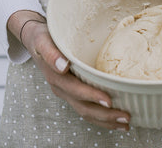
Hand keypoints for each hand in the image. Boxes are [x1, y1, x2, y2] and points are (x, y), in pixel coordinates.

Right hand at [7, 10, 130, 130]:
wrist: (35, 40)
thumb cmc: (43, 38)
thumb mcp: (43, 41)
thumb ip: (51, 54)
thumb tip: (63, 66)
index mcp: (56, 77)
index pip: (76, 90)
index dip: (92, 96)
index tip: (109, 101)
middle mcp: (61, 88)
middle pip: (83, 107)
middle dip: (105, 115)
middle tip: (126, 117)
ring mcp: (67, 92)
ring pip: (86, 112)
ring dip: (106, 120)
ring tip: (125, 123)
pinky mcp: (72, 92)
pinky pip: (86, 108)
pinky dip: (101, 116)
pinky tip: (114, 119)